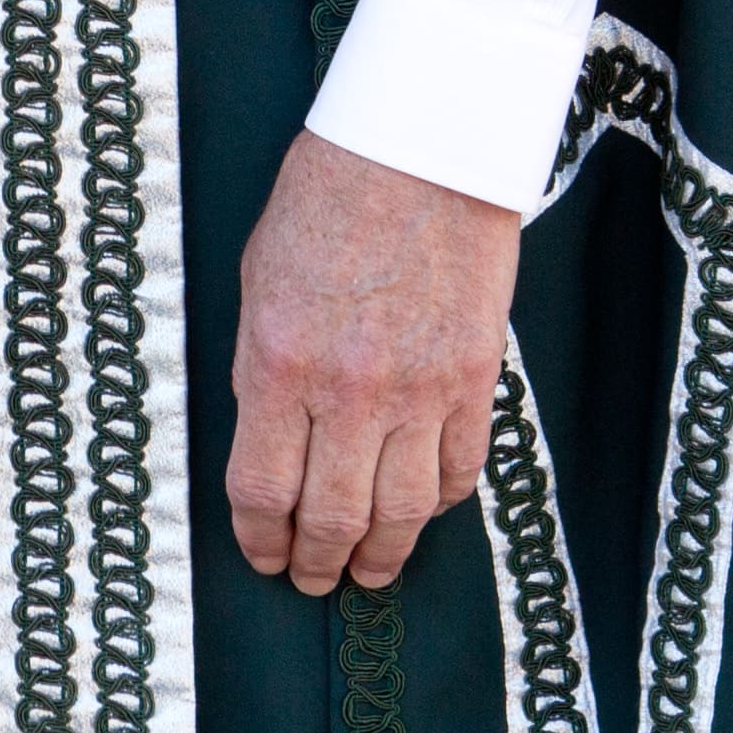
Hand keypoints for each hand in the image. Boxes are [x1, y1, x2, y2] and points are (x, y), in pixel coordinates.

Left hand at [223, 130, 520, 596]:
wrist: (419, 153)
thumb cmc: (325, 203)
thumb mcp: (258, 283)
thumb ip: (263, 367)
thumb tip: (268, 435)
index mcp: (277, 365)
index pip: (261, 489)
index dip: (259, 538)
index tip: (262, 555)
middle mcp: (348, 392)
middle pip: (332, 517)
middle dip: (317, 562)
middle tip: (311, 580)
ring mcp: (419, 392)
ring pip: (400, 512)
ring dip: (380, 554)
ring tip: (366, 571)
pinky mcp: (474, 382)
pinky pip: (458, 471)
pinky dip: (436, 505)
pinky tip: (418, 515)